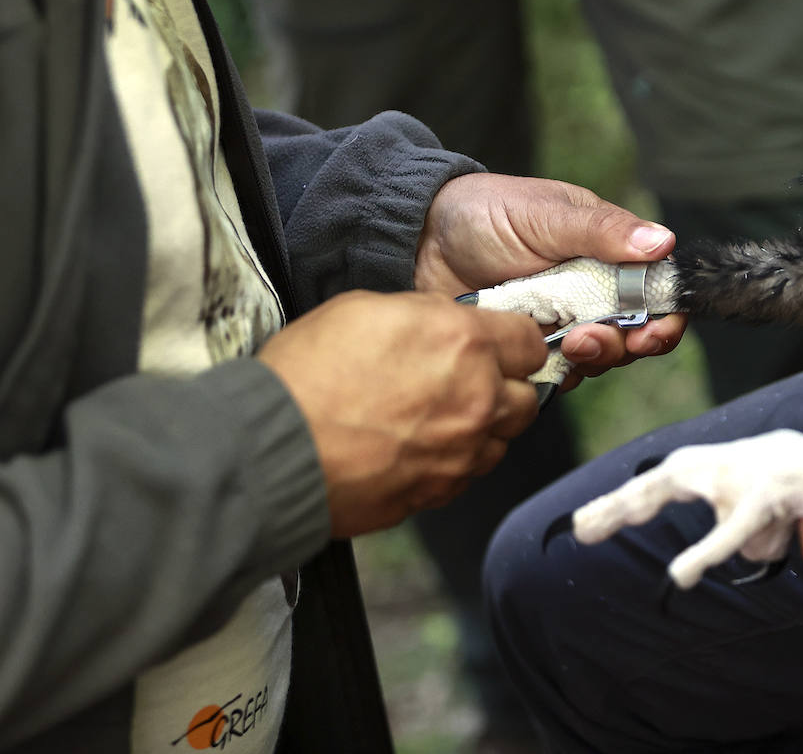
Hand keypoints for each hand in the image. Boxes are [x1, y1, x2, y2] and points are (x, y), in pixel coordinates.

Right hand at [258, 290, 545, 537]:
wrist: (273, 449)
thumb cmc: (309, 372)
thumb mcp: (368, 309)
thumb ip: (427, 316)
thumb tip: (447, 326)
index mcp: (464, 343)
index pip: (530, 342)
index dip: (514, 342)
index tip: (498, 346)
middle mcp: (477, 400)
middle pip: (527, 398)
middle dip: (505, 388)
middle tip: (469, 382)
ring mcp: (461, 453)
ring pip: (501, 442)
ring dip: (482, 429)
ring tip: (437, 418)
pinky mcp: (439, 492)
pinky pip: (466, 475)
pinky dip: (452, 462)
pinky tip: (416, 448)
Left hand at [413, 173, 686, 386]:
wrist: (418, 239)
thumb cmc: (484, 212)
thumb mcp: (547, 215)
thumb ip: (603, 231)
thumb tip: (662, 241)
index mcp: (608, 251)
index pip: (656, 290)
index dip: (665, 314)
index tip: (652, 327)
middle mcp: (593, 290)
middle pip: (636, 333)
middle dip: (626, 343)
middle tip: (596, 338)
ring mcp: (563, 321)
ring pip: (601, 357)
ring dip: (594, 357)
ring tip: (567, 344)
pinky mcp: (531, 347)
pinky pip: (559, 374)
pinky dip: (557, 374)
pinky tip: (539, 359)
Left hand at [572, 429, 802, 588]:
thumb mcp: (762, 519)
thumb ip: (739, 536)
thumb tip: (735, 557)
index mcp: (717, 468)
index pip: (657, 484)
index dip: (620, 503)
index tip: (580, 527)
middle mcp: (725, 462)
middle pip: (660, 481)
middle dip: (619, 503)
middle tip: (580, 528)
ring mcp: (746, 471)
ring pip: (689, 496)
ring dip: (675, 526)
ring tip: (648, 563)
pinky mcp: (770, 491)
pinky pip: (732, 528)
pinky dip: (705, 552)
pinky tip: (681, 575)